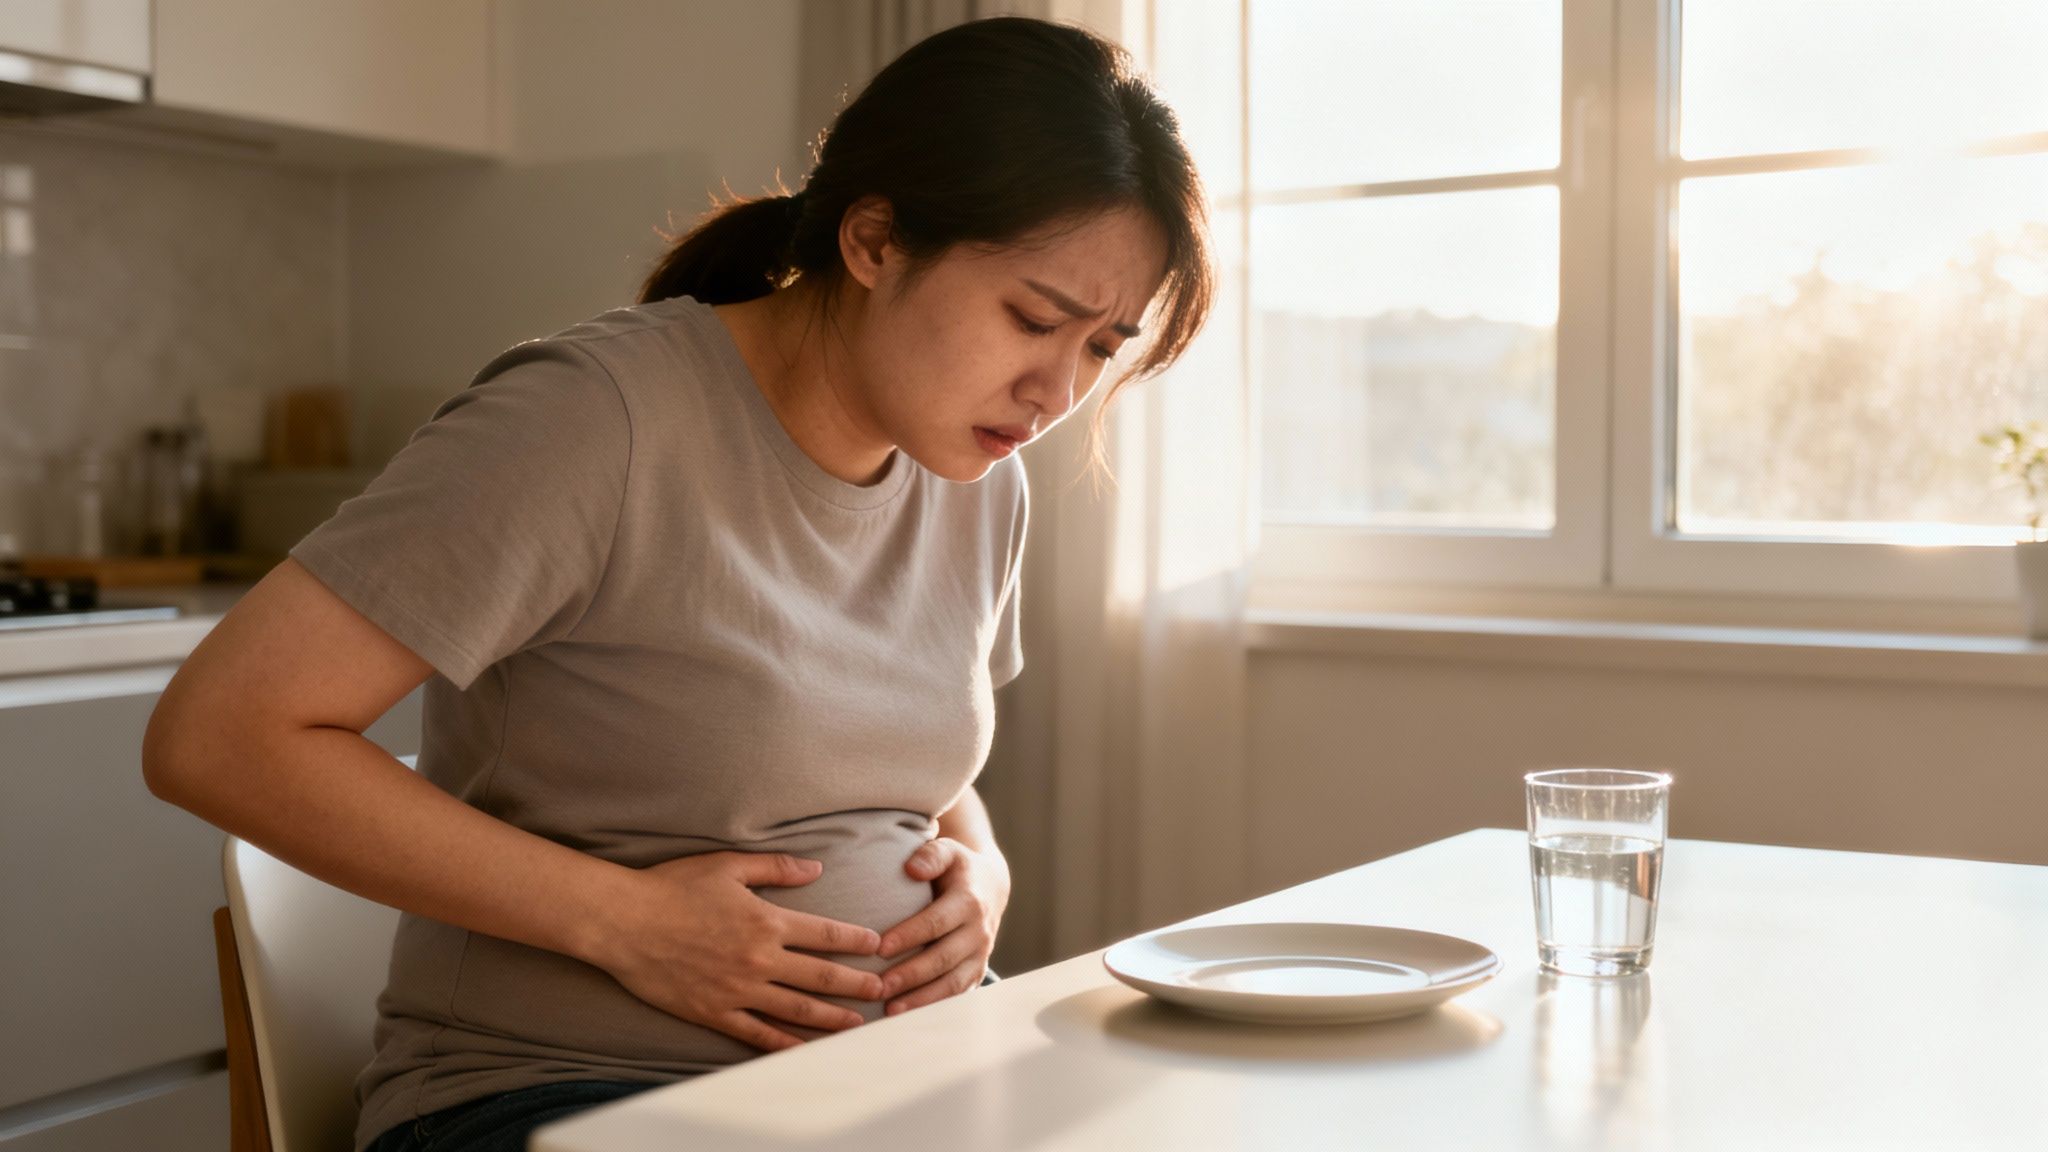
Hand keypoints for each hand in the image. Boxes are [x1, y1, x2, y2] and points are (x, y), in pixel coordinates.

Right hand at [589, 852, 886, 1052]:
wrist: (623, 922)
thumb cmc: (673, 887)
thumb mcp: (729, 866)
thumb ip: (777, 868)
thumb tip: (816, 868)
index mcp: (766, 921)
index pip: (825, 934)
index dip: (855, 940)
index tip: (877, 945)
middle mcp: (759, 959)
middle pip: (821, 976)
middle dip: (856, 984)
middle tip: (882, 991)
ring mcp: (738, 990)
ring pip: (797, 1009)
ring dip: (831, 1018)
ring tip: (856, 1025)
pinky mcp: (714, 1012)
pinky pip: (757, 1034)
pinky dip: (784, 1045)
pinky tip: (804, 1050)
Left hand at [874, 837, 1010, 1015]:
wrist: (991, 888)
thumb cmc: (957, 869)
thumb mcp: (949, 851)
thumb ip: (931, 855)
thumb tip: (912, 868)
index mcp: (969, 901)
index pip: (936, 922)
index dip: (909, 935)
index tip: (880, 947)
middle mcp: (979, 931)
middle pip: (943, 958)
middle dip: (910, 975)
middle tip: (878, 987)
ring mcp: (981, 955)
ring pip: (953, 983)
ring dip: (922, 999)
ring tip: (890, 1010)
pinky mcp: (978, 972)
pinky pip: (958, 995)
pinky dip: (934, 1008)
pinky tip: (909, 1017)